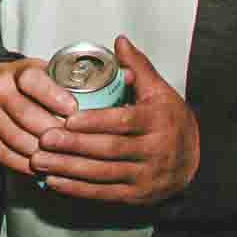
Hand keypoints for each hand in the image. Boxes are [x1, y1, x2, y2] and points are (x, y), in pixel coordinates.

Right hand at [0, 56, 69, 175]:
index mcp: (16, 72)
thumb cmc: (23, 83)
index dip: (53, 96)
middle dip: (54, 132)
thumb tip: (114, 91)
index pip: (32, 81)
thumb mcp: (43, 71)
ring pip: (18, 139)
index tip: (73, 109)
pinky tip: (45, 166)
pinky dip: (28, 165)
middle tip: (76, 142)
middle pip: (27, 116)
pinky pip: (7, 155)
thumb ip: (70, 82)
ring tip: (64, 157)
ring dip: (44, 152)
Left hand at [29, 36, 202, 204]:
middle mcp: (154, 151)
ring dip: (69, 169)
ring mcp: (146, 177)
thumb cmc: (171, 120)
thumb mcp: (161, 91)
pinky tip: (55, 182)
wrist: (196, 160)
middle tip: (44, 140)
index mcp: (157, 121)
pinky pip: (104, 193)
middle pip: (109, 150)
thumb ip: (138, 67)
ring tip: (40, 161)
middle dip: (73, 146)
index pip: (123, 122)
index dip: (94, 122)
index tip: (68, 119)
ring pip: (103, 174)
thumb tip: (119, 41)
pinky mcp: (137, 196)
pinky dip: (78, 189)